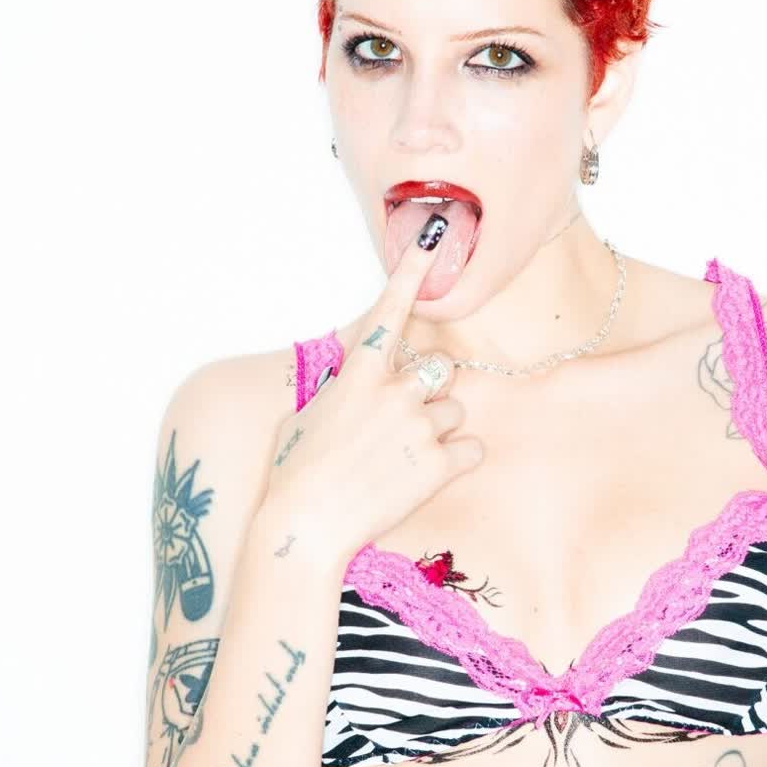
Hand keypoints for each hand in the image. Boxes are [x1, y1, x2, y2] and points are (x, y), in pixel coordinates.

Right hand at [263, 215, 482, 562]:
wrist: (306, 526)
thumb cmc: (294, 473)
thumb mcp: (305, 416)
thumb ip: (338, 392)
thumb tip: (349, 388)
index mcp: (358, 373)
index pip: (390, 311)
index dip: (412, 273)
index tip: (433, 240)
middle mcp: (394, 391)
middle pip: (441, 368)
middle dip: (430, 389)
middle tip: (405, 420)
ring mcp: (419, 425)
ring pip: (454, 410)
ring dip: (438, 429)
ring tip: (403, 458)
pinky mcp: (438, 463)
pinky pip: (471, 448)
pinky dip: (456, 460)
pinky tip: (425, 476)